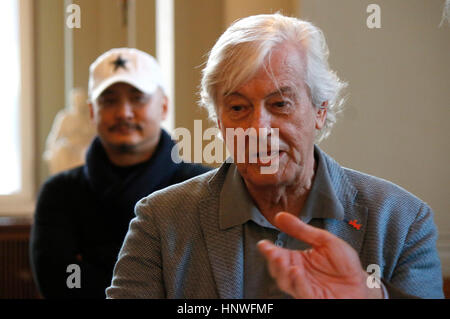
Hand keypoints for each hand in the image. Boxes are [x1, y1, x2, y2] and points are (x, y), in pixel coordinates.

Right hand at [257, 212, 381, 298]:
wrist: (363, 284)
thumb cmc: (344, 264)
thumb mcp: (324, 240)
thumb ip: (301, 229)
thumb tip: (280, 216)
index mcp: (297, 260)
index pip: (278, 254)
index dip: (269, 250)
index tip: (263, 244)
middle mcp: (297, 275)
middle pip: (278, 269)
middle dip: (273, 260)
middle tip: (272, 251)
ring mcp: (304, 287)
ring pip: (285, 281)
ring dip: (281, 271)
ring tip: (280, 258)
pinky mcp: (312, 298)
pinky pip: (301, 291)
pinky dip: (297, 282)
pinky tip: (296, 271)